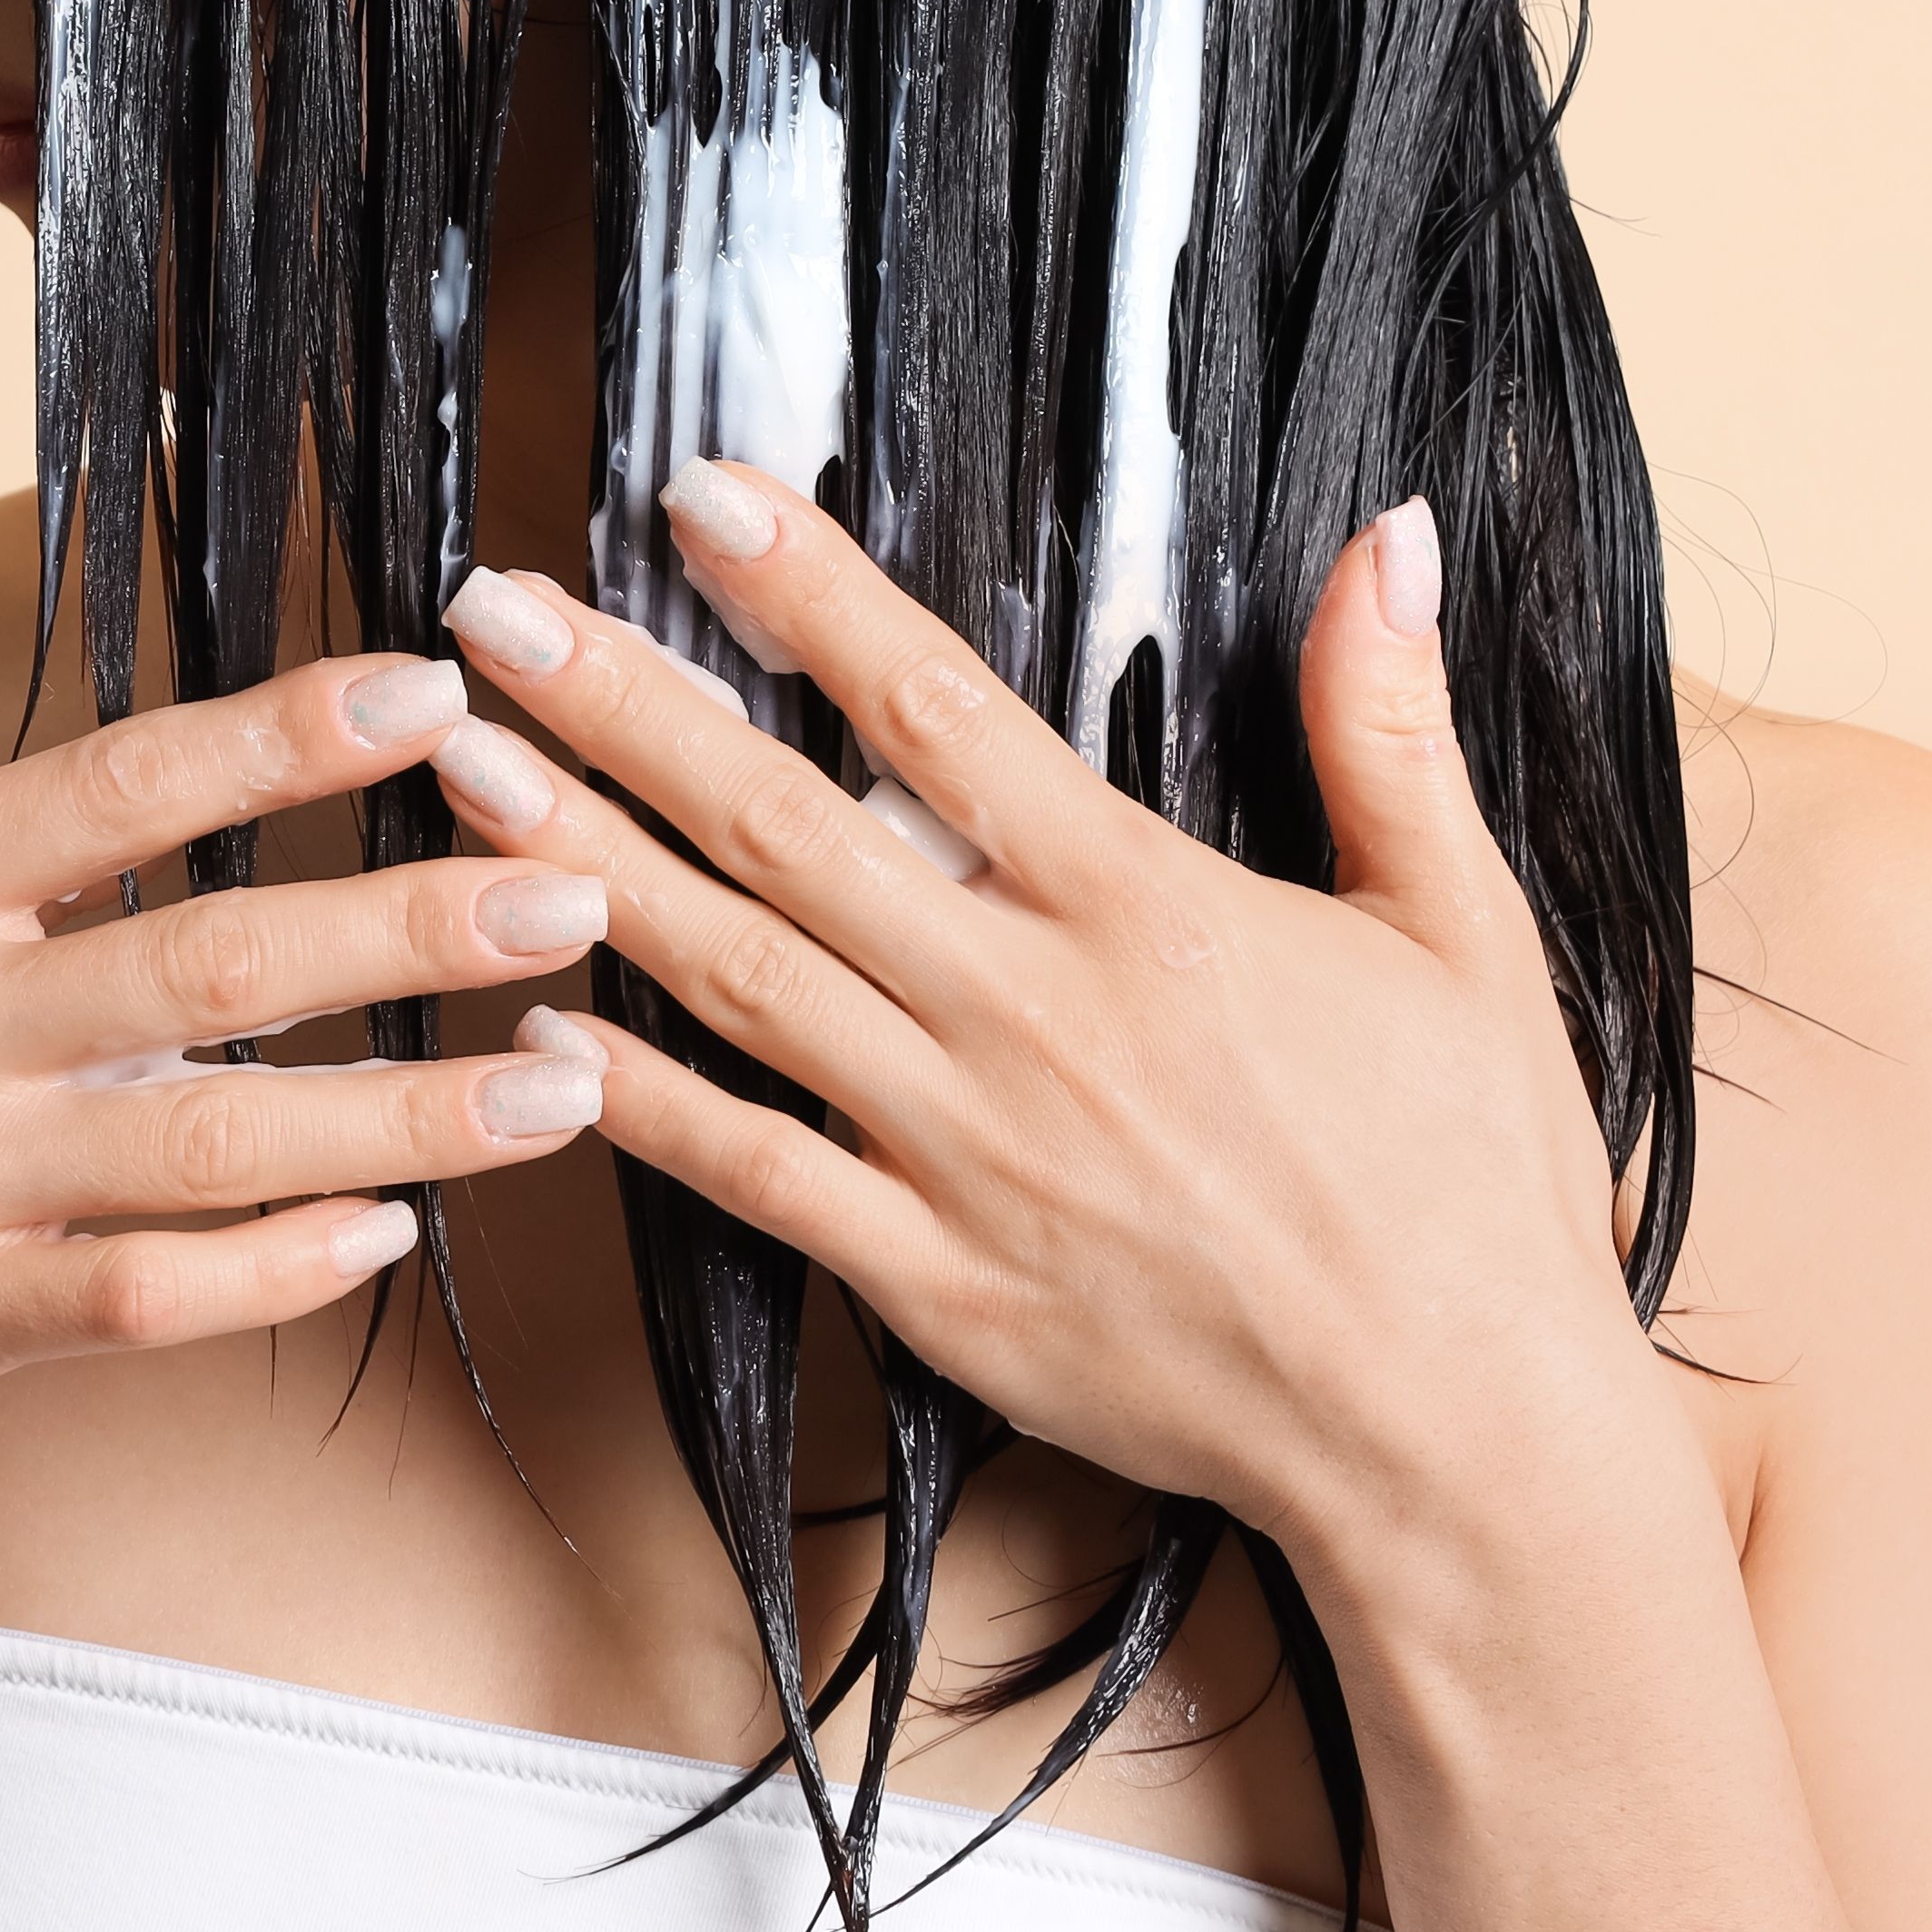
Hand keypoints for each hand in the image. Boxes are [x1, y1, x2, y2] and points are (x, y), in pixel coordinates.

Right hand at [0, 654, 618, 1500]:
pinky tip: (387, 1229)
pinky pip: (143, 1295)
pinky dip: (274, 1265)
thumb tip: (167, 794)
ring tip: (559, 1082)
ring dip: (406, 1113)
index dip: (281, 737)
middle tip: (574, 891)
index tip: (430, 691)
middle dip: (409, 927)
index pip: (110, 784)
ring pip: (211, 1141)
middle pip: (204, 960)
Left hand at [423, 467, 1672, 1558]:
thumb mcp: (1464, 929)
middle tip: (488, 609)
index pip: (938, 714)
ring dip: (584, 867)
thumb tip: (1386, 533)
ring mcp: (965, 1157)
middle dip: (621, 707)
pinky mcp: (935, 1284)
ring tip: (457, 768)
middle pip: (784, 830)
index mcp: (1145, 913)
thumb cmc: (1473, 1182)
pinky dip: (632, 1101)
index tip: (696, 494)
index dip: (810, 595)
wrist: (1461, 1437)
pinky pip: (752, 1175)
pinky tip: (523, 1023)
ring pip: (734, 983)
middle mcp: (1028, 1020)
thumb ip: (1389, 727)